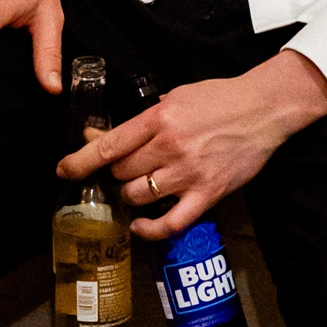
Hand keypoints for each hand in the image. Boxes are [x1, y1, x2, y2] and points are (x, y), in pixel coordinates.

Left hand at [57, 50, 326, 239]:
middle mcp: (171, 146)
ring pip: (139, 196)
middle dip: (115, 173)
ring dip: (130, 195)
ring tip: (136, 188)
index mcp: (160, 117)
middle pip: (122, 172)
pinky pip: (171, 222)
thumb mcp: (175, 97)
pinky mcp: (208, 193)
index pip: (110, 144)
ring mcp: (190, 173)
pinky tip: (140, 225)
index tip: (63, 169)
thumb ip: (141, 120)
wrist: (262, 109)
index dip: (81, 160)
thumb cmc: (217, 99)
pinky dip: (150, 229)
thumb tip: (100, 134)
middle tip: (122, 170)